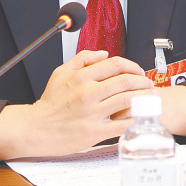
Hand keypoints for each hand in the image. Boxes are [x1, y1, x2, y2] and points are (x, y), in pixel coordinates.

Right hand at [0, 50, 153, 159]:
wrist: (35, 129)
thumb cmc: (49, 103)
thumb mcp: (60, 73)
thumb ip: (82, 59)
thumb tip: (103, 53)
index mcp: (81, 77)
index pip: (115, 64)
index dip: (132, 66)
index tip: (137, 71)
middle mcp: (88, 93)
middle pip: (126, 81)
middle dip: (143, 82)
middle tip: (148, 84)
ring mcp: (92, 113)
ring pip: (128, 100)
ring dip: (144, 98)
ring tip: (150, 98)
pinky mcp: (95, 132)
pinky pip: (122, 124)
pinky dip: (134, 119)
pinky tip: (140, 117)